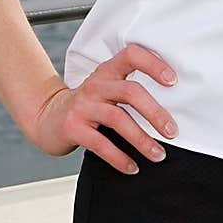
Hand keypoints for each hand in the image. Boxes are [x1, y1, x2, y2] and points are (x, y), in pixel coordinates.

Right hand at [29, 44, 179, 174]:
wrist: (48, 118)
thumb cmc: (89, 105)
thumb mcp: (107, 88)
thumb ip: (131, 89)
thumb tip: (174, 108)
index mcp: (108, 71)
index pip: (132, 55)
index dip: (154, 64)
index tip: (173, 81)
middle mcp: (96, 84)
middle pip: (130, 91)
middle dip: (155, 112)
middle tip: (172, 131)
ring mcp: (83, 105)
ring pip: (118, 118)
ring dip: (142, 139)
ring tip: (158, 154)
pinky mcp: (73, 127)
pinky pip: (100, 144)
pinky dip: (119, 158)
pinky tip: (132, 167)